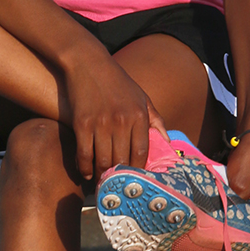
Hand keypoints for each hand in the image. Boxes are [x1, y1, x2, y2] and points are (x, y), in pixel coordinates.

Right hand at [62, 47, 167, 182]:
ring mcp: (100, 123)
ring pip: (102, 160)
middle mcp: (121, 121)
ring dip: (102, 176)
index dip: (138, 170)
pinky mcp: (82, 123)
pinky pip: (84, 154)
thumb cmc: (117, 81)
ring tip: (103, 184)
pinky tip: (86, 173)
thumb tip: (167, 143)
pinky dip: (84, 167)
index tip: (136, 179)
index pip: (141, 153)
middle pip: (122, 160)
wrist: (88, 62)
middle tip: (118, 188)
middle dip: (120, 177)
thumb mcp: (142, 97)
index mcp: (139, 115)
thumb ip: (155, 120)